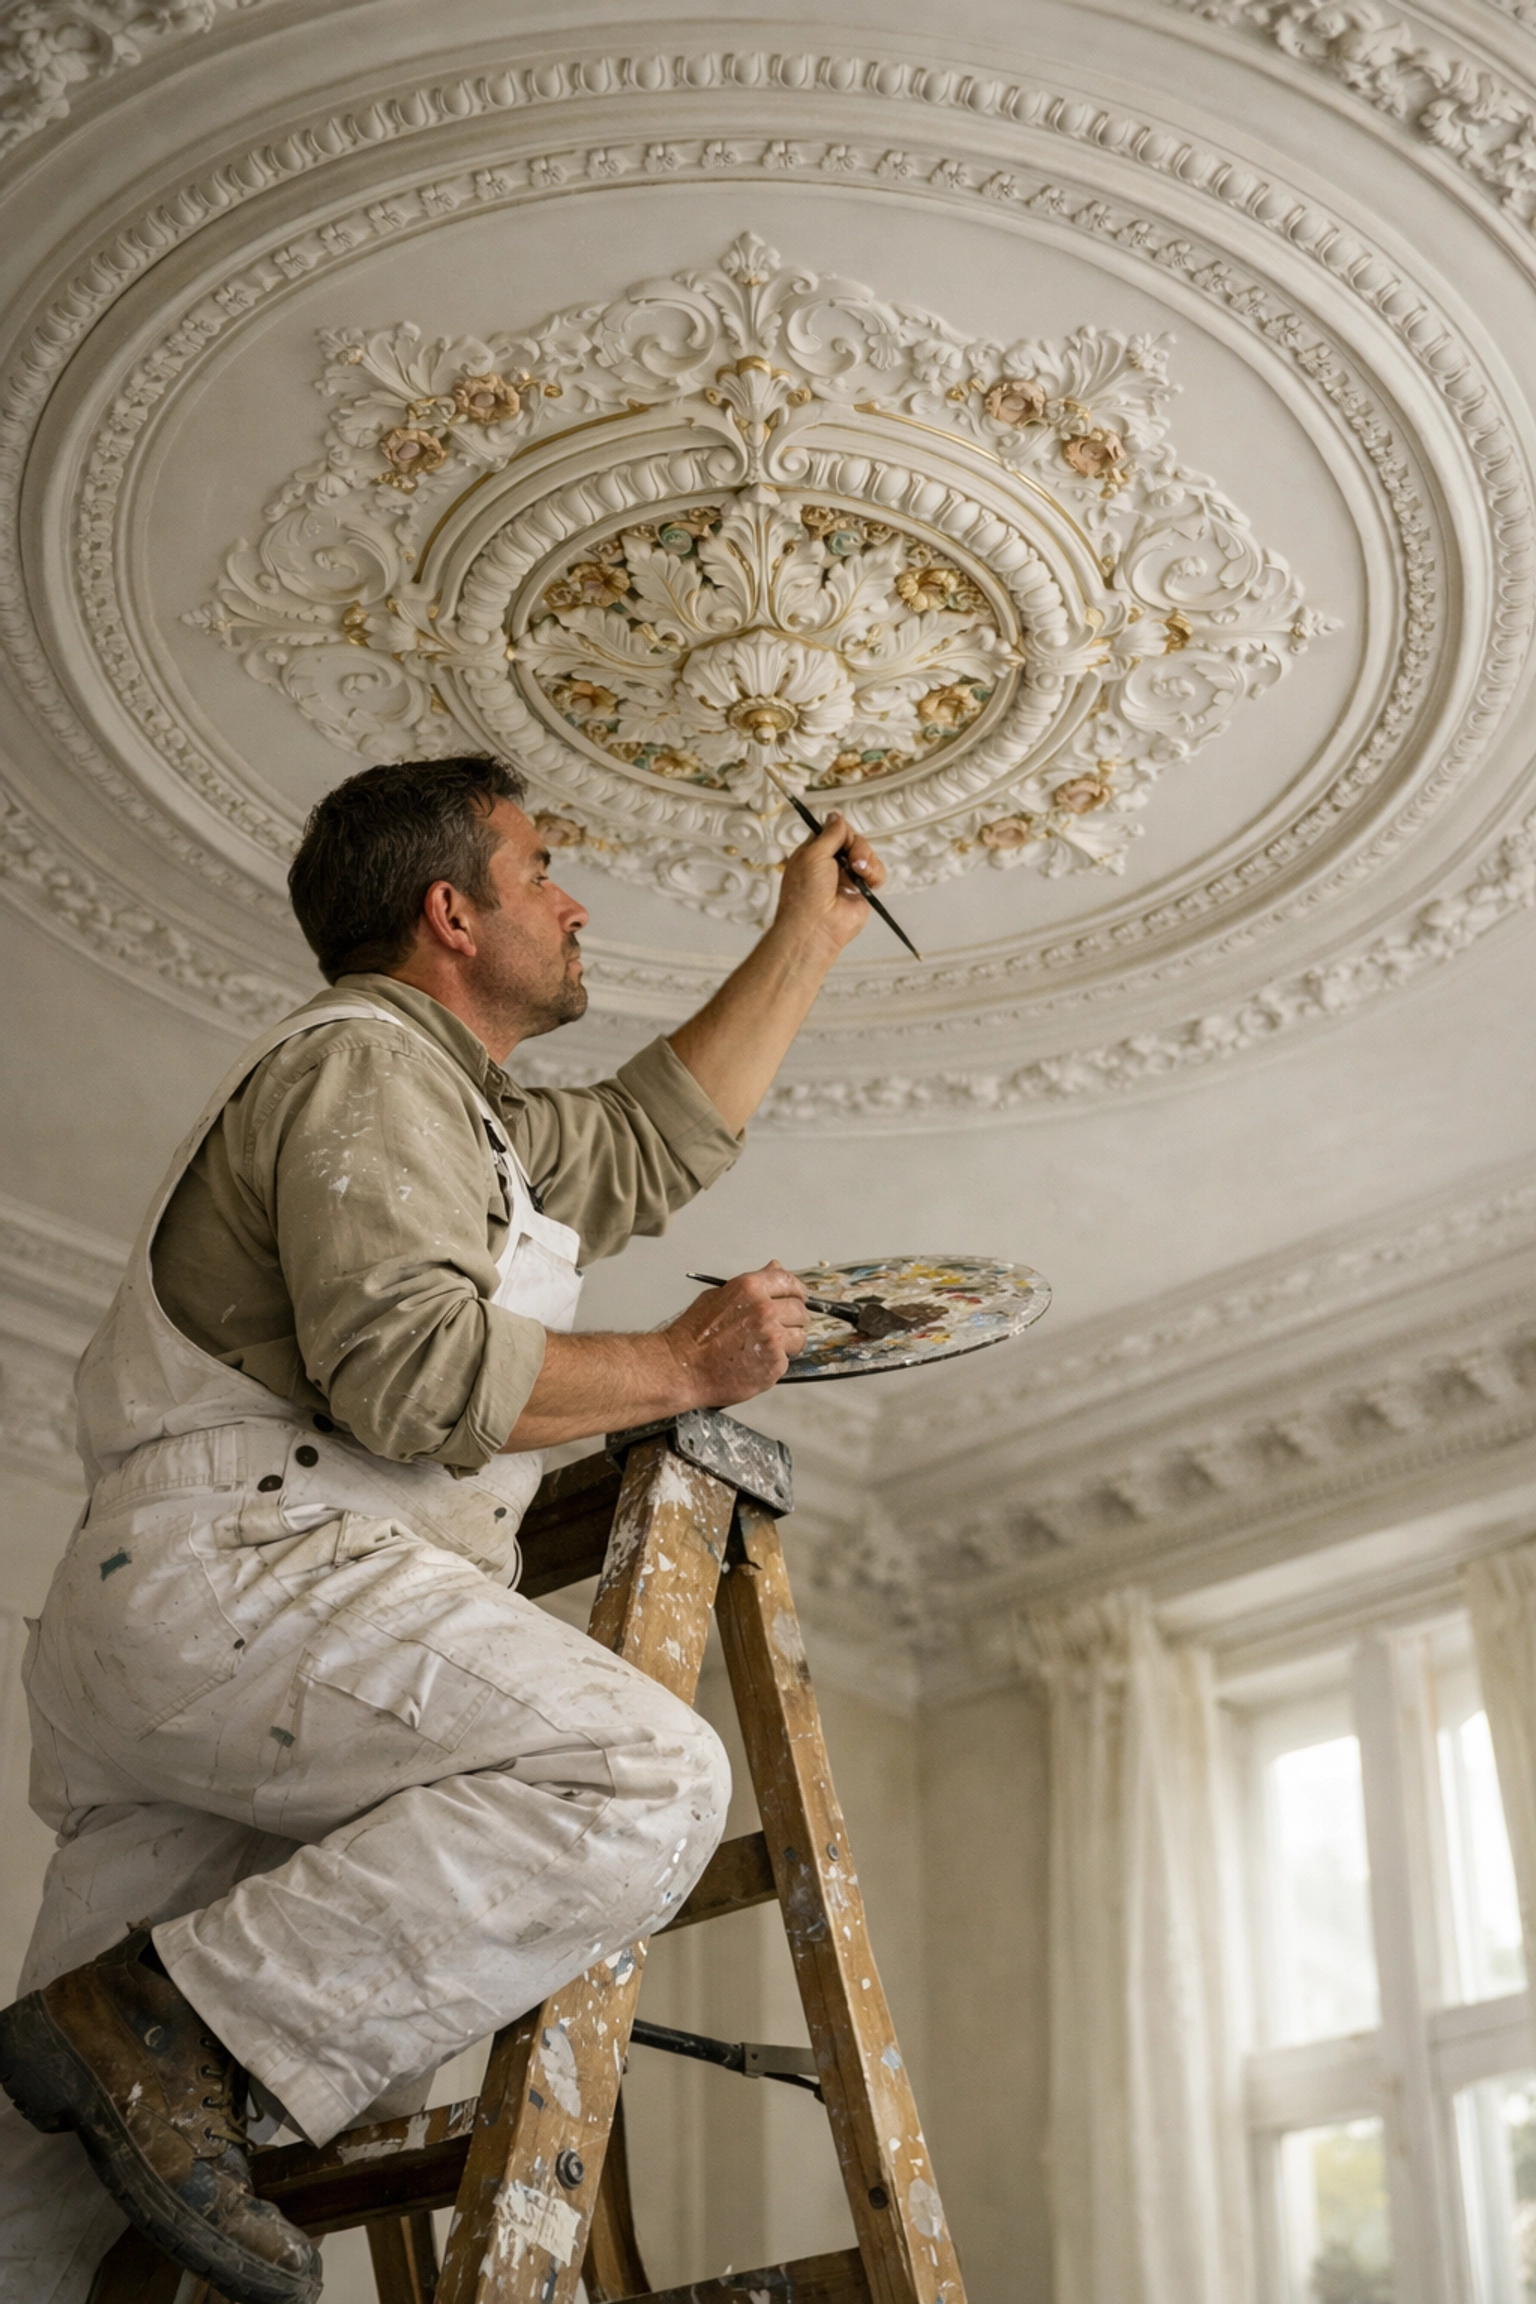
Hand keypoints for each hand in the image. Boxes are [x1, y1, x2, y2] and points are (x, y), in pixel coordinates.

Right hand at [663, 1263, 808, 1405]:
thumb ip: (751, 1285)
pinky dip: (774, 1362)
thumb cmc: (693, 1336)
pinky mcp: (775, 1363)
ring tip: (764, 1348)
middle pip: (800, 1310)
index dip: (796, 1291)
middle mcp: (764, 1310)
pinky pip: (787, 1360)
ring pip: (799, 1336)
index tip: (798, 1298)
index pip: (790, 1282)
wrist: (682, 1368)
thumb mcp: (717, 1296)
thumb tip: (774, 1268)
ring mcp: (772, 1338)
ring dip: (788, 1342)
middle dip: (792, 1319)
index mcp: (750, 1288)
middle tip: (777, 1328)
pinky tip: (755, 1362)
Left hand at [773, 812, 887, 957]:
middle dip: (856, 846)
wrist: (816, 926)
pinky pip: (876, 873)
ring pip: (867, 854)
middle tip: (852, 858)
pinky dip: (875, 873)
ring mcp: (847, 877)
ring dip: (866, 859)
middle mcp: (830, 864)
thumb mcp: (813, 853)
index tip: (842, 835)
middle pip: (854, 840)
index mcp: (814, 853)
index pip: (834, 831)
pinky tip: (867, 880)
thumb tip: (836, 817)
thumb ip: (829, 833)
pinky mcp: (862, 890)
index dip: (841, 831)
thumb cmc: (805, 896)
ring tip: (858, 871)